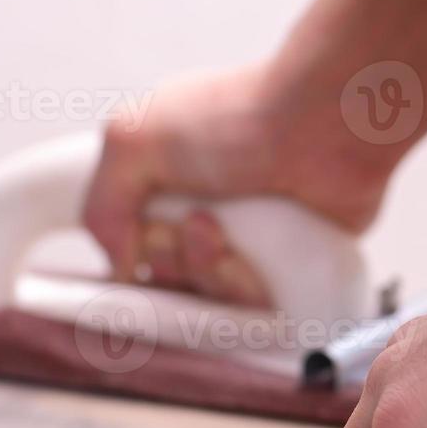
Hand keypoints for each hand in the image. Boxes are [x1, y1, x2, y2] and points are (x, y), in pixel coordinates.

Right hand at [82, 65, 390, 304]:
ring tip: (223, 232)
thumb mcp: (135, 138)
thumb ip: (101, 203)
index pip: (135, 245)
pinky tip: (259, 259)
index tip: (145, 237)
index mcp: (171, 180)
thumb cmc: (235, 119)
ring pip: (208, 297)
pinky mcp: (289, 269)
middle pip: (169, 278)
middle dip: (173, 259)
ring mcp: (251, 243)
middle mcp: (210, 212)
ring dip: (207, 269)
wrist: (325, 126)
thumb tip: (118, 264)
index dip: (134, 251)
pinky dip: (247, 289)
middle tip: (199, 221)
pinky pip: (254, 308)